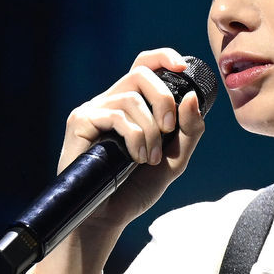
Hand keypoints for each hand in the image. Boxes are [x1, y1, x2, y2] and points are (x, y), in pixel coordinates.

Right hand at [57, 47, 206, 234]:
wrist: (108, 217)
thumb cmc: (137, 188)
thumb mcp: (174, 159)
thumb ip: (189, 131)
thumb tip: (192, 98)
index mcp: (133, 104)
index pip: (145, 65)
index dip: (163, 57)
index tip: (181, 67)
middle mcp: (111, 101)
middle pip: (141, 73)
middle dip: (164, 99)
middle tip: (169, 129)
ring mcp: (94, 110)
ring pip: (132, 98)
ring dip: (150, 130)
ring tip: (150, 158)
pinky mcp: (80, 122)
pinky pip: (115, 115)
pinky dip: (134, 137)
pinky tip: (135, 158)